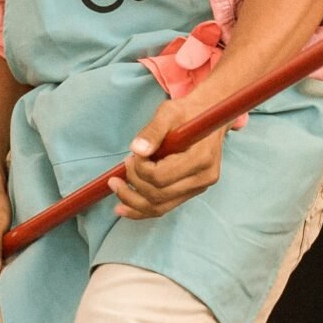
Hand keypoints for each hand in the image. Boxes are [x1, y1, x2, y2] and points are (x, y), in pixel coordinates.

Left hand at [113, 97, 225, 219]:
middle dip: (134, 182)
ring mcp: (198, 189)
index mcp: (201, 158)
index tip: (134, 154)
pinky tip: (123, 207)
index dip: (140, 168)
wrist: (206, 118)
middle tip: (125, 163)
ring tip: (115, 186)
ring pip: (159, 207)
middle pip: (158, 195)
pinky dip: (140, 210)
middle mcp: (202, 179)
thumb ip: (153, 130)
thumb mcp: (169, 112)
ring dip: (132, 201)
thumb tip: (137, 150)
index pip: (161, 177)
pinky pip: (163, 207)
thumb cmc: (187, 114)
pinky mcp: (190, 192)